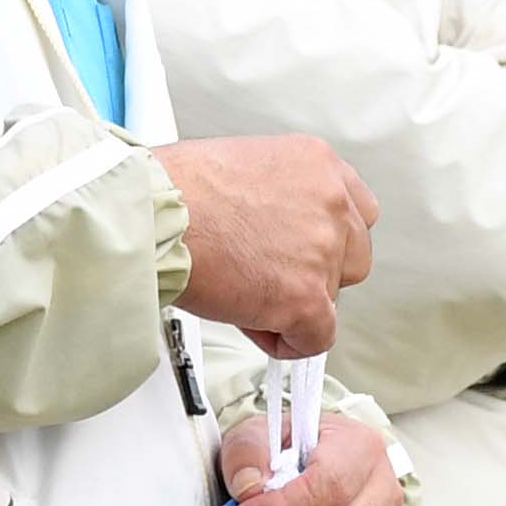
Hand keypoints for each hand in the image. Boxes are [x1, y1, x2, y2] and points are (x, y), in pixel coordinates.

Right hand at [157, 137, 376, 357]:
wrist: (150, 215)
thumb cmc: (172, 188)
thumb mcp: (241, 164)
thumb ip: (275, 195)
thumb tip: (271, 226)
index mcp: (316, 164)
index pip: (354, 209)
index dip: (325, 237)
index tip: (300, 250)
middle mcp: (330, 203)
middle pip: (352, 255)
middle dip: (315, 271)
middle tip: (267, 273)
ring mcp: (322, 251)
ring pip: (331, 297)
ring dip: (294, 302)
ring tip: (244, 292)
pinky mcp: (305, 297)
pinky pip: (316, 338)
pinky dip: (286, 340)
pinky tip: (251, 321)